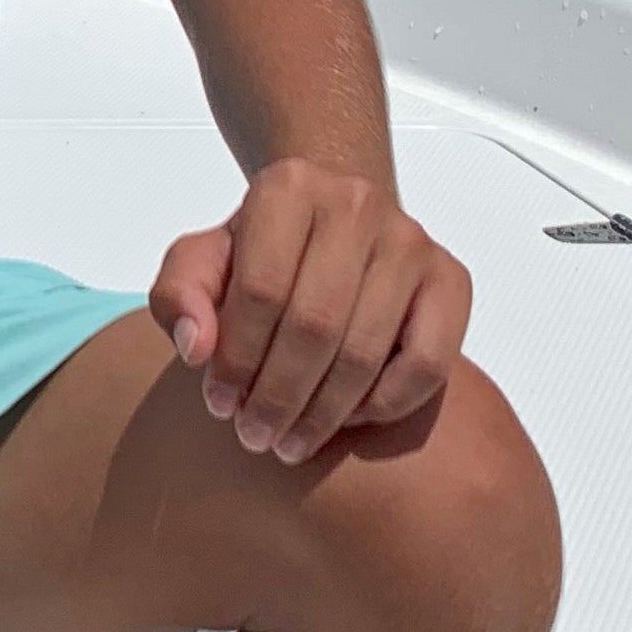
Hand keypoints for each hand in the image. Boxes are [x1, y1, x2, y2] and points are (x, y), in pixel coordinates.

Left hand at [150, 160, 470, 462]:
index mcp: (287, 188)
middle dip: (278, 396)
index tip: (219, 404)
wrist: (331, 223)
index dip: (236, 359)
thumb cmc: (261, 250)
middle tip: (256, 437)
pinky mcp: (451, 278)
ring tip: (291, 442)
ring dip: (324, 413)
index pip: (261, 290)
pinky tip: (349, 420)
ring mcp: (410, 240)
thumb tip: (197, 347)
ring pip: (367, 350)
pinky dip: (387, 404)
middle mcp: (356, 204)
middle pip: (315, 324)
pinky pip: (429, 362)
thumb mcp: (200, 262)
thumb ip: (180, 296)